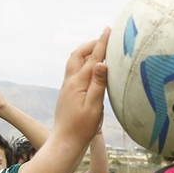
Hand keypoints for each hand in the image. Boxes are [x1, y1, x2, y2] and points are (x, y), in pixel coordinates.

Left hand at [51, 29, 109, 149]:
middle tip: (105, 39)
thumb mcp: (94, 107)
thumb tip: (102, 63)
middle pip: (78, 54)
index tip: (109, 30)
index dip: (102, 43)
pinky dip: (84, 63)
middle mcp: (70, 82)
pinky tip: (93, 68)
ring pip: (75, 62)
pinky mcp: (68, 93)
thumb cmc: (82, 129)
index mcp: (78, 83)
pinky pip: (76, 71)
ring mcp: (68, 87)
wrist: (65, 142)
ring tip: (100, 50)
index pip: (93, 58)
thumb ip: (98, 84)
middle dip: (91, 44)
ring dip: (86, 52)